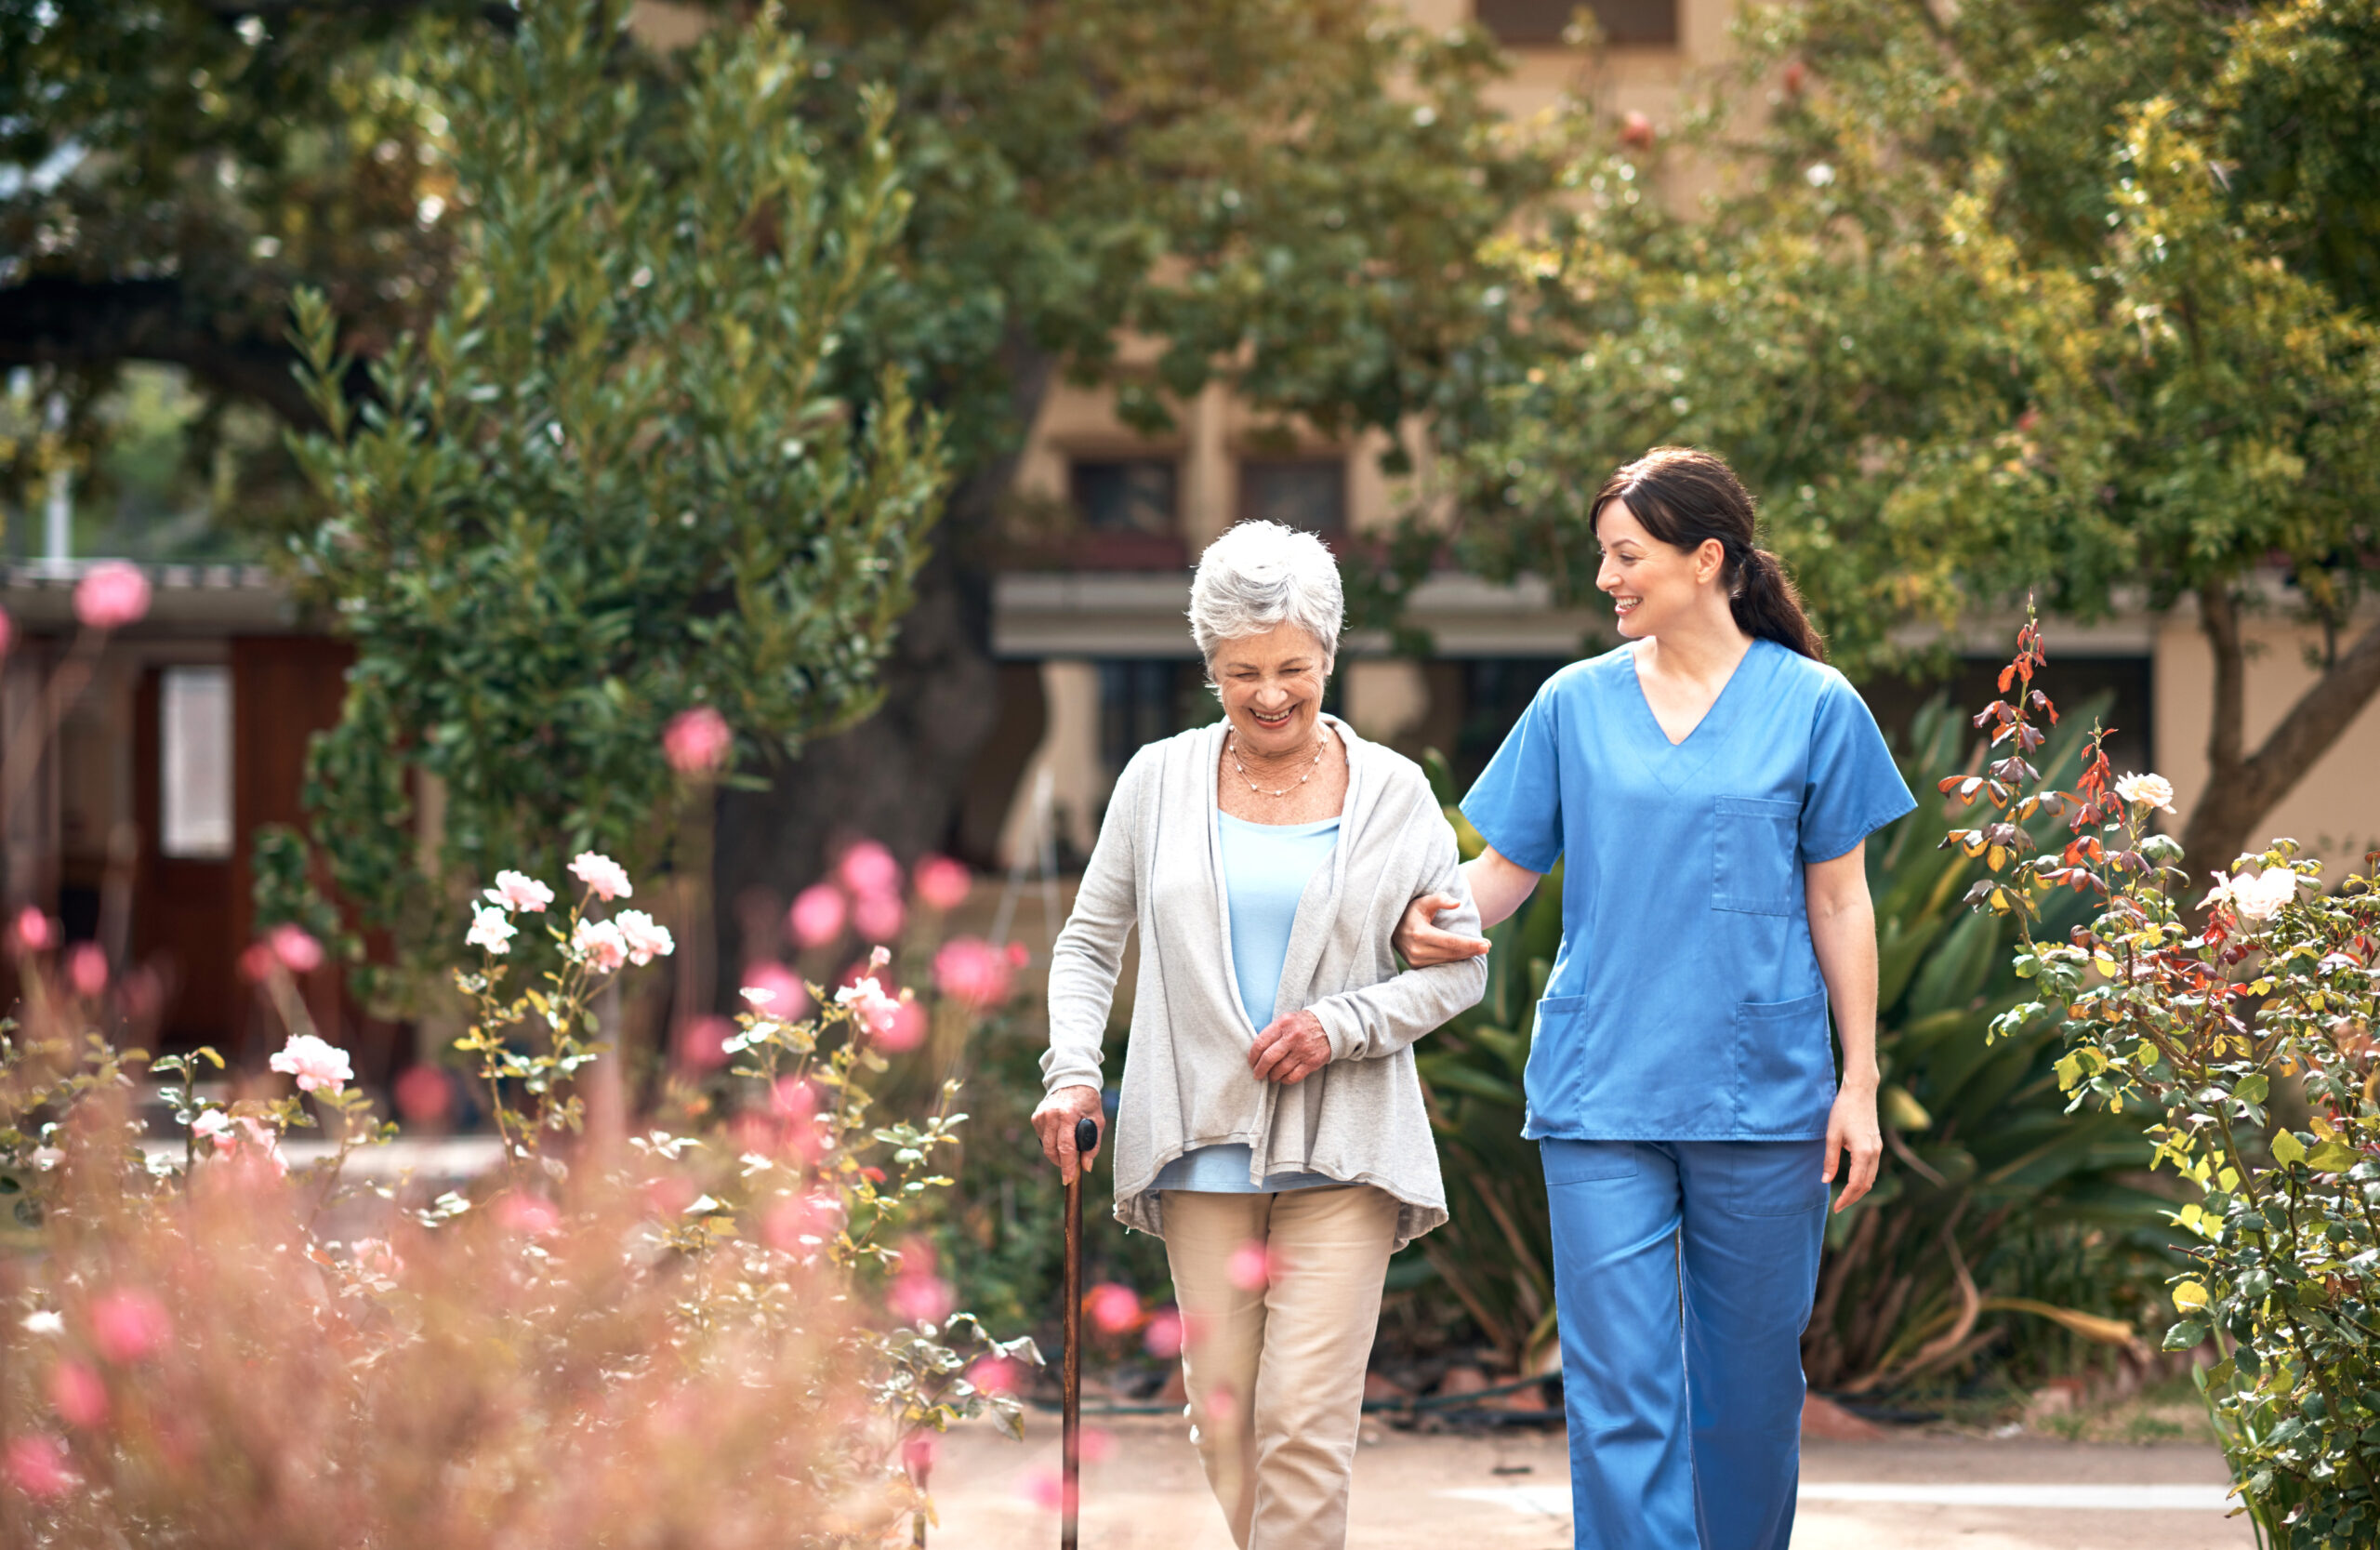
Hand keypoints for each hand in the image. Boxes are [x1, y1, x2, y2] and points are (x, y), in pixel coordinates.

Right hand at [1033, 1085, 1102, 1183]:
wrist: (1072, 1081)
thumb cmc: (1088, 1102)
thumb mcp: (1098, 1121)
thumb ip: (1092, 1145)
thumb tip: (1086, 1166)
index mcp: (1068, 1115)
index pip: (1065, 1147)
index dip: (1067, 1166)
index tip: (1068, 1179)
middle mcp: (1051, 1115)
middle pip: (1052, 1150)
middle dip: (1061, 1163)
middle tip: (1071, 1168)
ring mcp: (1041, 1115)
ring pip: (1046, 1146)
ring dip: (1057, 1154)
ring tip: (1069, 1147)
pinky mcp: (1035, 1117)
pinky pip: (1043, 1138)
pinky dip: (1052, 1142)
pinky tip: (1061, 1134)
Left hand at [1248, 1011, 1331, 1083]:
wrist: (1331, 1026)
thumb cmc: (1304, 1024)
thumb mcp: (1287, 1019)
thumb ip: (1273, 1031)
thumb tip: (1256, 1051)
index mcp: (1283, 1024)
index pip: (1261, 1042)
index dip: (1252, 1055)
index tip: (1251, 1062)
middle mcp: (1293, 1037)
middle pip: (1269, 1058)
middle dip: (1259, 1069)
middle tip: (1257, 1074)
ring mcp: (1303, 1050)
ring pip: (1280, 1069)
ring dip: (1272, 1076)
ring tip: (1270, 1076)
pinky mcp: (1312, 1062)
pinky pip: (1294, 1076)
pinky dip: (1285, 1080)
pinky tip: (1283, 1078)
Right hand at [1392, 893, 1490, 967]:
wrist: (1390, 927)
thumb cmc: (1410, 911)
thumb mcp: (1423, 901)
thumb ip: (1440, 899)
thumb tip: (1457, 904)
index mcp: (1419, 933)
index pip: (1451, 942)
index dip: (1470, 944)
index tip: (1486, 944)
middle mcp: (1416, 950)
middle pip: (1451, 953)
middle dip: (1471, 950)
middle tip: (1487, 946)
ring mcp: (1415, 961)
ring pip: (1447, 961)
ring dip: (1465, 956)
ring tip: (1479, 950)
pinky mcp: (1416, 967)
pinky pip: (1440, 965)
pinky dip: (1454, 961)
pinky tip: (1465, 955)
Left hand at [1823, 1082, 1881, 1213]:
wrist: (1861, 1091)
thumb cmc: (1843, 1110)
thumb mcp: (1832, 1135)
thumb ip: (1830, 1160)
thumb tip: (1825, 1181)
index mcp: (1863, 1153)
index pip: (1856, 1184)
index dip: (1846, 1198)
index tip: (1836, 1208)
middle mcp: (1875, 1153)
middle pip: (1866, 1185)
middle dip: (1853, 1198)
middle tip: (1839, 1207)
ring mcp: (1878, 1148)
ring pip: (1871, 1177)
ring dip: (1860, 1190)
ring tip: (1845, 1197)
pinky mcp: (1877, 1144)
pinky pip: (1873, 1168)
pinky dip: (1864, 1179)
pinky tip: (1853, 1181)